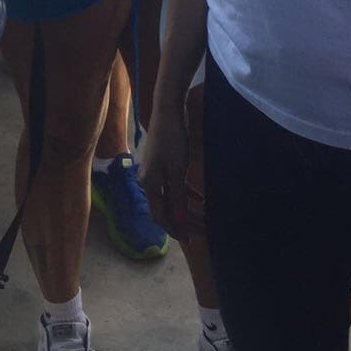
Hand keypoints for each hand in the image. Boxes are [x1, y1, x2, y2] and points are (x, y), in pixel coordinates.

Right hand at [140, 96, 206, 241]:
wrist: (167, 111)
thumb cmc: (172, 140)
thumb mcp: (178, 170)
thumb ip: (178, 197)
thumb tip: (180, 221)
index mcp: (149, 184)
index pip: (159, 215)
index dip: (174, 229)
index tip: (190, 239)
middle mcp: (149, 181)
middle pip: (165, 208)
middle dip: (182, 221)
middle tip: (200, 232)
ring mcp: (155, 172)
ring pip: (171, 198)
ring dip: (185, 209)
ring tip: (202, 219)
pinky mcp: (162, 164)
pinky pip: (173, 186)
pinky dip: (186, 194)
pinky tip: (199, 199)